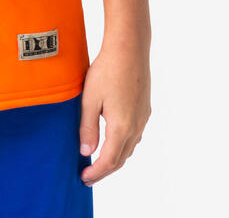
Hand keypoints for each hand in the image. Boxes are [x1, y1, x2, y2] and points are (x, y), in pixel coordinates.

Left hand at [78, 39, 150, 186]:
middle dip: (105, 169)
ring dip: (114, 157)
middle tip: (89, 175)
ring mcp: (142, 117)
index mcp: (121, 127)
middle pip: (121, 158)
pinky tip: (113, 138)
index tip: (84, 179)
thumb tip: (86, 152)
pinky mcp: (144, 108)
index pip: (108, 161)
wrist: (129, 49)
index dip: (96, 173)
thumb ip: (87, 128)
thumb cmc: (107, 70)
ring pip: (129, 147)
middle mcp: (136, 126)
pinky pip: (134, 134)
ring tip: (98, 159)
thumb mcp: (90, 99)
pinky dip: (122, 144)